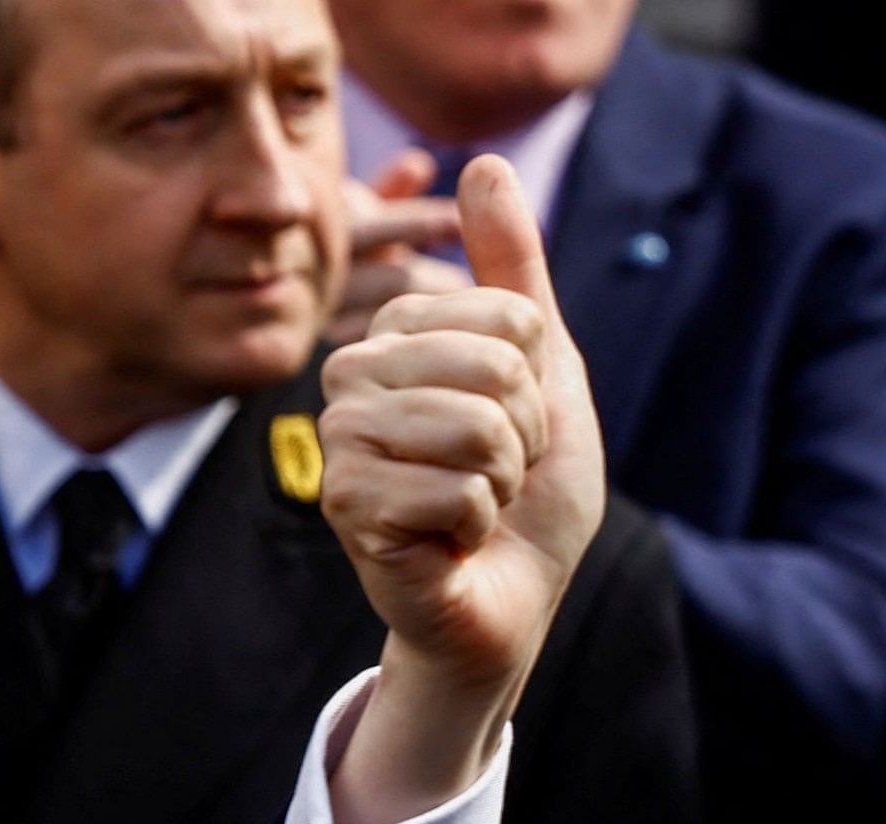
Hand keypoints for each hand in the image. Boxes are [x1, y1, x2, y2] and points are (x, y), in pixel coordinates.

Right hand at [319, 153, 603, 823]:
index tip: (518, 425)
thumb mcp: (544, 370)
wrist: (508, 601)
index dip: (540, 385)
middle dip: (526, 434)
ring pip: (475, 428)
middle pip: (492, 368)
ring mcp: (341, 443)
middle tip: (499, 472)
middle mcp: (351, 379)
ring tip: (476, 503)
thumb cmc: (526, 492)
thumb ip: (514, 272)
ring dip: (504, 480)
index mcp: (397, 339)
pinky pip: (458, 492)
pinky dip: (481, 524)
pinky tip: (453, 540)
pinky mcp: (346, 507)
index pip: (508, 319)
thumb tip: (487, 160)